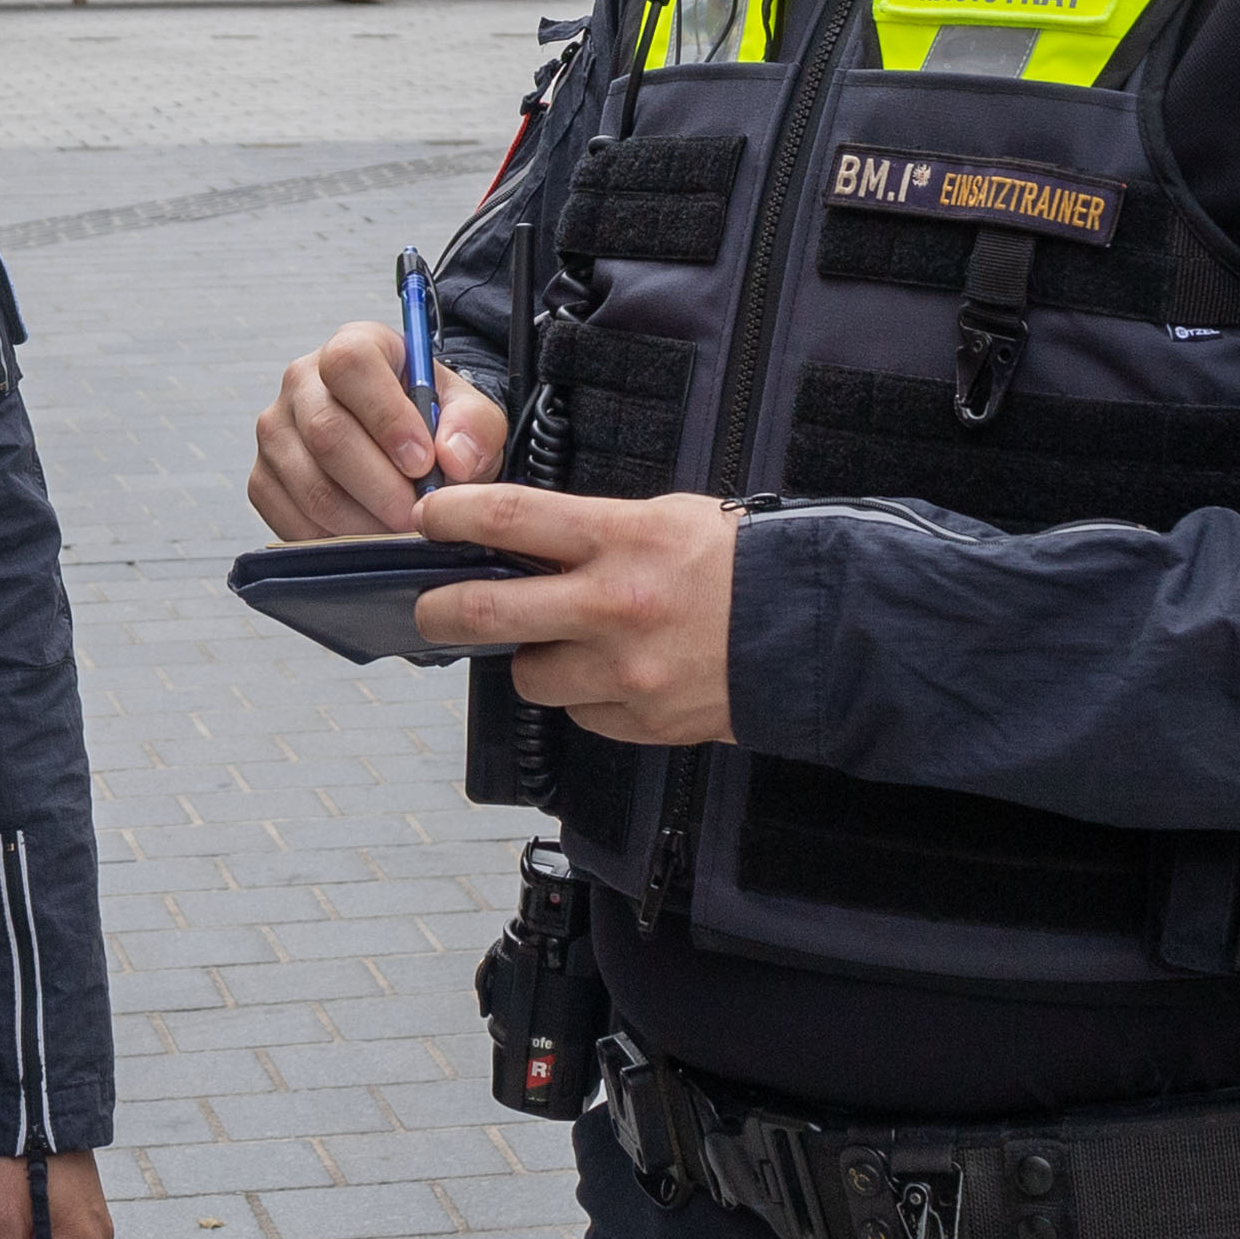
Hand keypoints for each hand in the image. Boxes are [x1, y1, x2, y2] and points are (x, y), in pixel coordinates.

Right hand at [246, 314, 499, 539]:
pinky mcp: (262, 480)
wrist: (403, 450)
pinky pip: (292, 520)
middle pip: (326, 433)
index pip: (350, 365)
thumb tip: (453, 457)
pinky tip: (369, 537)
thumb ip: (474, 427)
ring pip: (311, 486)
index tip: (423, 462)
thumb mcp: (468, 414)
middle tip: (418, 516)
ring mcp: (276, 432)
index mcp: (352, 346)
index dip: (387, 416)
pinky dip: (336, 541)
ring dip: (363, 521)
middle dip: (381, 486)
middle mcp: (301, 382)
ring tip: (400, 532)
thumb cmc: (432, 425)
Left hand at [412, 482, 740, 747]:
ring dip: (529, 658)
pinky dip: (582, 695)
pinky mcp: (640, 721)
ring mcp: (625, 671)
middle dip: (440, 610)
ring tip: (558, 641)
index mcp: (621, 538)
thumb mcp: (663, 518)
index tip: (427, 520)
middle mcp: (614, 606)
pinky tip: (612, 674)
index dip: (451, 517)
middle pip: (487, 610)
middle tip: (430, 608)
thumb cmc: (738, 565)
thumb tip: (518, 542)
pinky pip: (579, 713)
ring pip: (529, 674)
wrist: (812, 631)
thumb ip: (590, 531)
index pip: (509, 518)